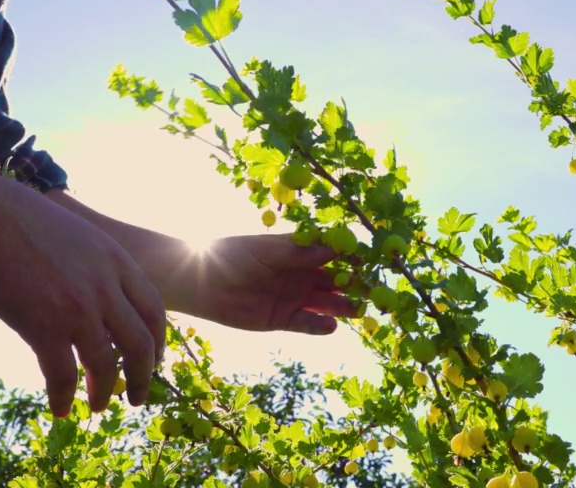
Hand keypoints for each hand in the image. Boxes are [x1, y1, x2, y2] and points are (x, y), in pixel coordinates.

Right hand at [0, 179, 165, 416]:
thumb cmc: (20, 221)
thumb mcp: (78, 235)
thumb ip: (97, 264)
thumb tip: (101, 294)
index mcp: (116, 261)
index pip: (154, 309)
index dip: (157, 340)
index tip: (153, 357)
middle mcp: (104, 287)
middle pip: (141, 343)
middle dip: (143, 375)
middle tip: (136, 396)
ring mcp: (76, 308)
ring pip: (107, 365)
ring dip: (104, 391)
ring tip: (98, 406)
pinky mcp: (43, 326)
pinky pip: (63, 375)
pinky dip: (64, 397)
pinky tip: (60, 408)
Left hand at [130, 231, 357, 334]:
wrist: (200, 282)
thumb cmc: (232, 255)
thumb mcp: (265, 250)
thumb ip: (298, 253)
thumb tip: (333, 249)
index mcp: (298, 250)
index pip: (332, 251)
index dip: (351, 255)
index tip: (370, 259)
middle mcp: (300, 273)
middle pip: (335, 279)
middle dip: (355, 283)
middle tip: (375, 290)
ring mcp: (293, 296)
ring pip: (326, 302)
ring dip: (344, 306)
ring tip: (361, 310)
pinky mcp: (282, 319)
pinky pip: (307, 324)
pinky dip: (320, 326)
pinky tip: (332, 326)